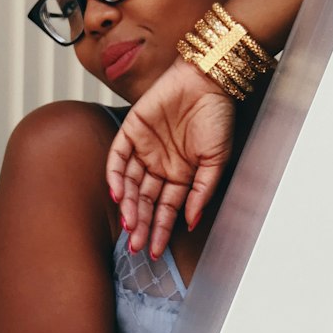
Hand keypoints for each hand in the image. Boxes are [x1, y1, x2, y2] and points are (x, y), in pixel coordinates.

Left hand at [105, 60, 235, 256]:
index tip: (154, 251)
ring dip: (127, 205)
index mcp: (181, 175)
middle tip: (135, 246)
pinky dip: (115, 174)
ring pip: (129, 184)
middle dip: (140, 225)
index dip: (159, 230)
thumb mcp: (217, 161)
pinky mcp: (131, 130)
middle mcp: (160, 165)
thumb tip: (190, 221)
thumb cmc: (217, 118)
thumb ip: (202, 191)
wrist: (208, 81)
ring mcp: (144, 149)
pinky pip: (117, 157)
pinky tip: (117, 193)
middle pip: (144, 201)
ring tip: (128, 224)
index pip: (165, 209)